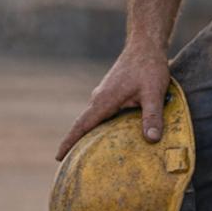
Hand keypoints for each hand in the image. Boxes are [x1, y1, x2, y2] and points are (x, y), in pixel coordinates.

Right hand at [55, 42, 169, 161]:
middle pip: (83, 125)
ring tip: (88, 155)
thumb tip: (152, 139)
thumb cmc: (149, 67)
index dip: (69, 142)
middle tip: (70, 165)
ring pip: (92, 118)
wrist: (145, 44)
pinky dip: (98, 125)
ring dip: (88, 134)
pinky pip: (100, 113)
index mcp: (104, 100)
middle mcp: (99, 98)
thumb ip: (152, 115)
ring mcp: (103, 94)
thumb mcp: (153, 92)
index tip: (58, 158)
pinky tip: (107, 135)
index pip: (82, 125)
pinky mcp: (111, 92)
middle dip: (76, 143)